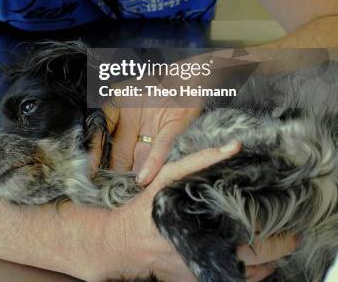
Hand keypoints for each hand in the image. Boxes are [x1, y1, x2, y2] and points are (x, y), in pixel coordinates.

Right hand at [90, 102, 297, 280]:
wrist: (124, 243)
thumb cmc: (148, 208)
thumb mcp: (169, 176)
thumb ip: (200, 160)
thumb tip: (233, 146)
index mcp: (208, 230)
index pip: (257, 234)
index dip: (278, 227)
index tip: (286, 214)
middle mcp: (211, 257)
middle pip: (260, 258)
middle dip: (280, 245)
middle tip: (290, 233)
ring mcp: (207, 274)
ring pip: (252, 276)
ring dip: (269, 262)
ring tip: (278, 246)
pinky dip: (251, 274)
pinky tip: (255, 261)